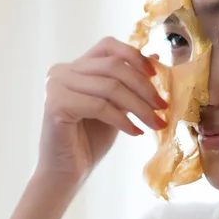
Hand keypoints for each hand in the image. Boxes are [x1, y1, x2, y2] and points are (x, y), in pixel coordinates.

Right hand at [39, 37, 167, 182]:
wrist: (67, 172)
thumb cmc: (90, 140)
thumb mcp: (116, 105)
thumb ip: (129, 83)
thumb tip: (158, 58)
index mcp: (75, 66)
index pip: (108, 46)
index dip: (134, 55)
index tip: (156, 75)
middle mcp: (62, 70)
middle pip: (113, 66)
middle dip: (144, 87)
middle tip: (163, 107)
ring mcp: (56, 85)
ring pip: (110, 87)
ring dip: (139, 107)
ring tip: (155, 124)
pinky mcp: (56, 104)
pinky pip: (100, 106)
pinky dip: (123, 120)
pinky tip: (135, 132)